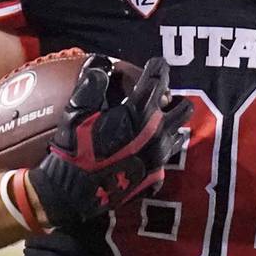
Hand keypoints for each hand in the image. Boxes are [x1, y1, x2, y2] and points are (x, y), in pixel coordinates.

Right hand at [28, 55, 192, 229]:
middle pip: (183, 107)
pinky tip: (144, 152)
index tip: (155, 64)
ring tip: (155, 124)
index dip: (157, 67)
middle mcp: (157, 133)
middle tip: (157, 98)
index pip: (158, 78)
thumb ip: (92, 81)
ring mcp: (159, 158)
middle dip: (173, 99)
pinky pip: (165, 159)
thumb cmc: (75, 148)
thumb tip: (101, 63)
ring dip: (170, 125)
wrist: (73, 193)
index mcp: (140, 112)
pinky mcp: (155, 177)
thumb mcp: (77, 109)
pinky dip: (158, 151)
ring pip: (178, 134)